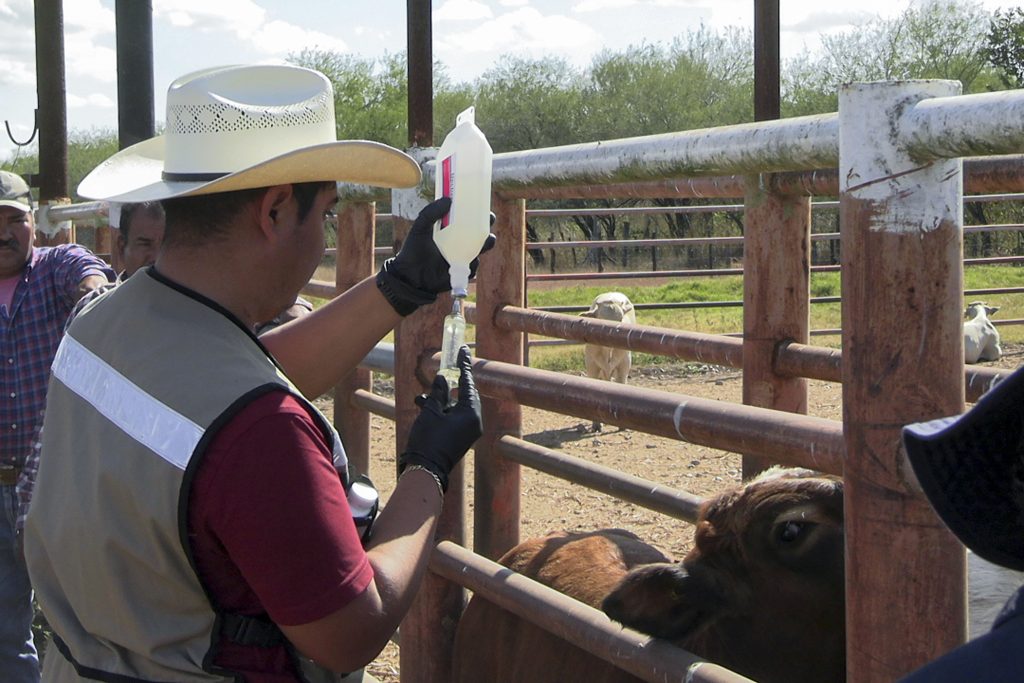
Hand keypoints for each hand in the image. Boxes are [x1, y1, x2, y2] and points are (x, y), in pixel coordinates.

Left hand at [376, 197, 496, 315]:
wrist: (411, 276)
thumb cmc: (414, 249)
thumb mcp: (420, 227)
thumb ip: (431, 213)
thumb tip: (448, 200)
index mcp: (451, 229)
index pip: (467, 218)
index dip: (476, 211)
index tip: (481, 203)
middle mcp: (459, 242)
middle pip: (479, 231)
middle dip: (487, 224)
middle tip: (489, 218)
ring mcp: (463, 256)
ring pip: (481, 248)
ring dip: (486, 243)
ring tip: (486, 239)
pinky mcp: (463, 270)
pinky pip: (473, 266)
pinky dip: (472, 262)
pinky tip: (468, 260)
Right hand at [399, 346, 482, 491]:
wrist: (426, 469)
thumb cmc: (428, 439)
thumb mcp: (431, 411)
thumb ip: (438, 392)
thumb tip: (443, 379)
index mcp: (471, 413)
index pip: (468, 383)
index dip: (464, 365)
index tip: (463, 350)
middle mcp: (474, 421)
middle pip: (466, 394)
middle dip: (453, 382)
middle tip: (449, 366)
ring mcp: (469, 430)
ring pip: (457, 406)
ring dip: (442, 399)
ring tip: (423, 398)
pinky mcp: (461, 437)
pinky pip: (454, 417)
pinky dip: (442, 410)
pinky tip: (424, 407)